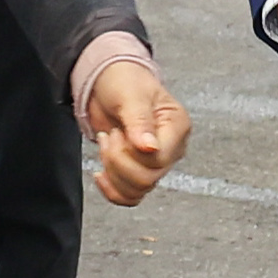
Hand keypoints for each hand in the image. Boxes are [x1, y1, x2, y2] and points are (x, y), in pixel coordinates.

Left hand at [87, 59, 191, 205]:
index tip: (120, 132)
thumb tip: (150, 149)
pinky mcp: (139, 170)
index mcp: (177, 127)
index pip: (160, 159)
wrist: (108, 81)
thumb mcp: (131, 95)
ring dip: (113, 171)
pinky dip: (111, 190)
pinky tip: (100, 174)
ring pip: (138, 190)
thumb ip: (140, 122)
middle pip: (148, 179)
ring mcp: (155, 162)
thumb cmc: (124, 80)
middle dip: (118, 160)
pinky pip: (130, 196)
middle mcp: (171, 148)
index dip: (133, 153)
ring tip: (108, 144)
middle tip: (110, 136)